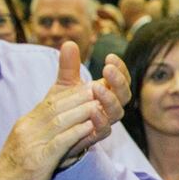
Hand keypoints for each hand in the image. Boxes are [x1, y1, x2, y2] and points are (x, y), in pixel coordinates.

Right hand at [0, 46, 99, 179]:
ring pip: (58, 120)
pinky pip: (59, 142)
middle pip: (56, 106)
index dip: (72, 93)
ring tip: (99, 105)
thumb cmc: (18, 167)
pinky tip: (89, 127)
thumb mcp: (29, 141)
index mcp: (27, 123)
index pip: (51, 101)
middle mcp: (28, 128)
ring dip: (81, 111)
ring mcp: (32, 144)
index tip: (90, 86)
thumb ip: (44, 128)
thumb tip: (63, 117)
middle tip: (100, 90)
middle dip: (79, 97)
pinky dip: (75, 133)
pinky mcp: (38, 160)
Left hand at [57, 46, 130, 164]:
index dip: (120, 68)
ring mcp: (105, 121)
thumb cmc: (64, 106)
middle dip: (118, 81)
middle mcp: (110, 107)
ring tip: (97, 87)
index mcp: (108, 92)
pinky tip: (93, 110)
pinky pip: (104, 129)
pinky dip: (100, 120)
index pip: (122, 79)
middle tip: (108, 69)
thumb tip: (69, 43)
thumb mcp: (65, 83)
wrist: (52, 132)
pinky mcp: (95, 136)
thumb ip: (69, 66)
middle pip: (125, 94)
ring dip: (109, 99)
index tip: (110, 57)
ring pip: (117, 111)